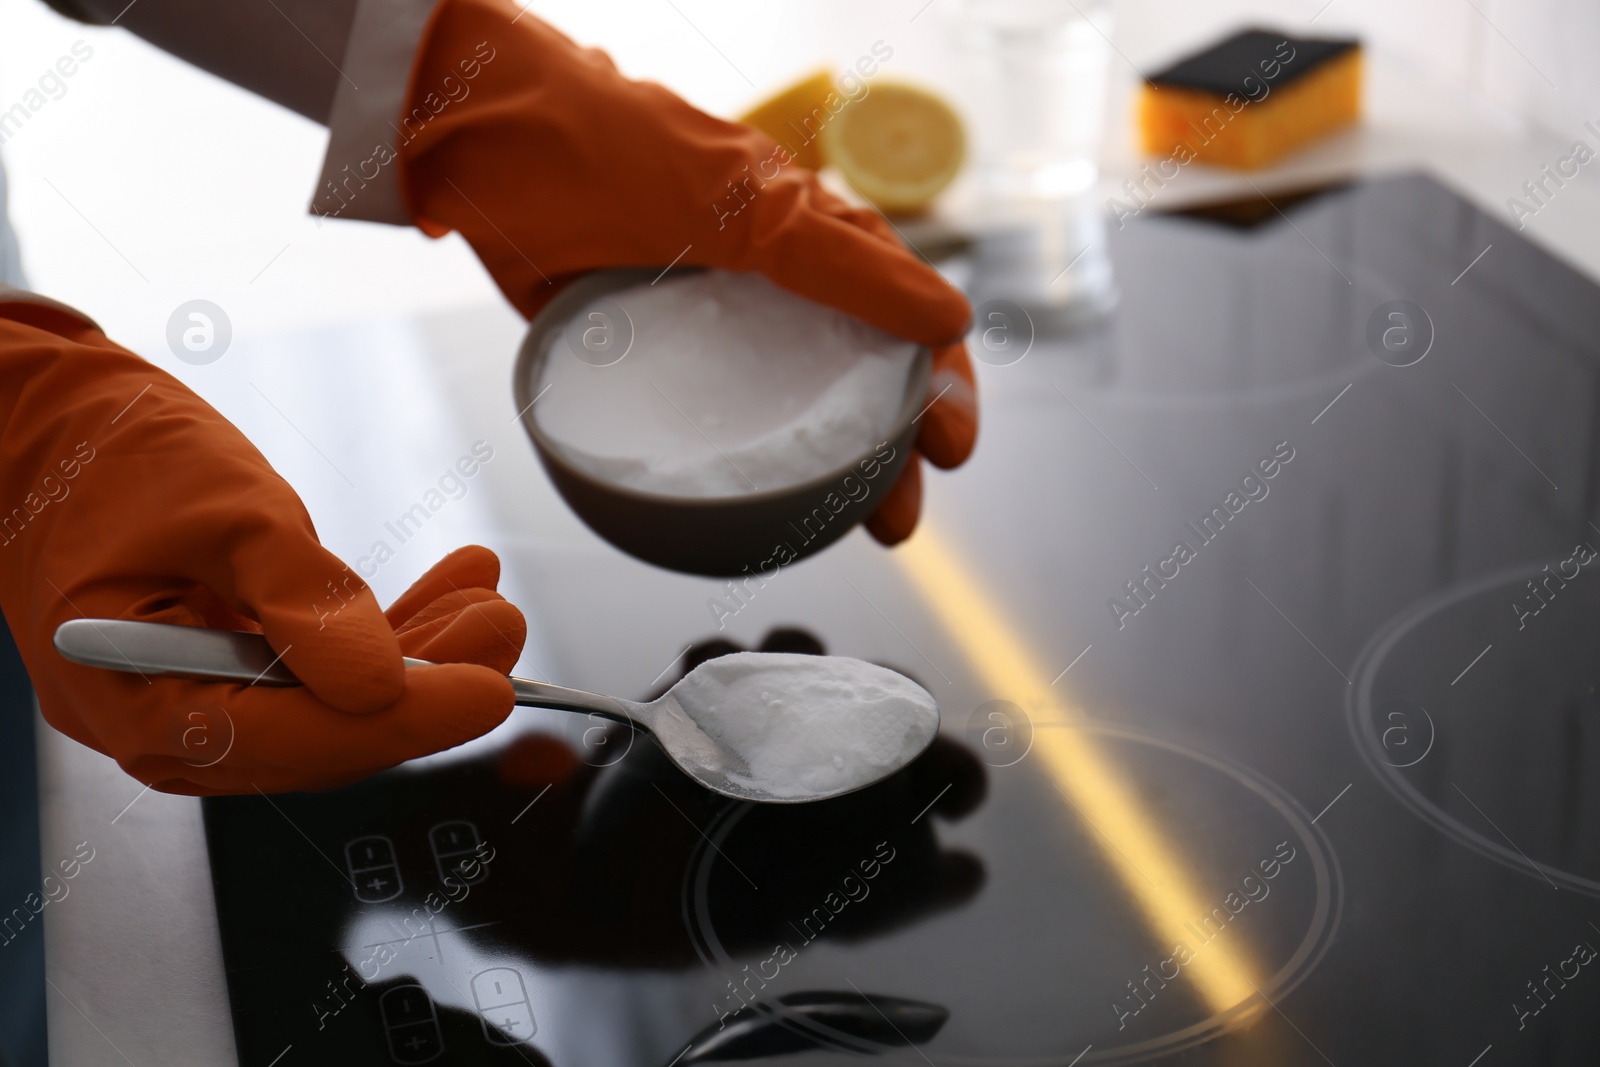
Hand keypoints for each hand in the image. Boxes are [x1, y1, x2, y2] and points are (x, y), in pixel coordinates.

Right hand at [0, 302, 523, 793]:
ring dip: (419, 655)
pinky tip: (446, 592)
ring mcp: (192, 702)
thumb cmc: (108, 454)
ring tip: (488, 603)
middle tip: (503, 629)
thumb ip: (300, 599)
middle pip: (323, 734)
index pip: (293, 739)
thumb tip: (379, 680)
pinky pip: (316, 672)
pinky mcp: (222, 671)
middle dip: (426, 684)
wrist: (46, 426)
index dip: (403, 722)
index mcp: (134, 699)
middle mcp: (161, 724)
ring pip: (331, 705)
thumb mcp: (222, 511)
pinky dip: (382, 635)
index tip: (487, 692)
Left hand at [395, 0, 976, 542]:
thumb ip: (843, 260)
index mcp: (812, 237)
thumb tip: (951, 320)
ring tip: (848, 530)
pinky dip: (744, 467)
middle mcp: (773, 285)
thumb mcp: (740, 204)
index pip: (905, 320)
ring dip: (829, 474)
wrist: (478, 142)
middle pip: (857, 380)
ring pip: (792, 410)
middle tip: (898, 518)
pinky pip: (714, 420)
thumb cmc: (611, 148)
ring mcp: (713, 325)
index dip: (942, 385)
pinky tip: (754, 509)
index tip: (952, 445)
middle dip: (893, 453)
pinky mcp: (653, 356)